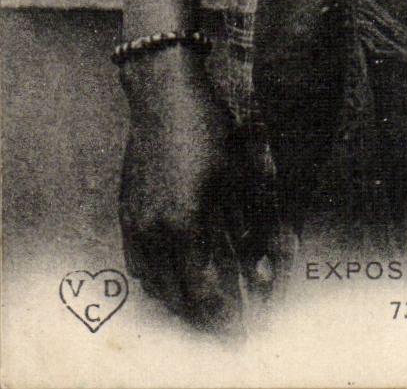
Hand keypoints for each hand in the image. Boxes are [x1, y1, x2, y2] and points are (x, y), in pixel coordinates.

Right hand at [119, 55, 272, 330]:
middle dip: (196, 313)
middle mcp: (152, 232)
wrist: (164, 96)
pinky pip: (136, 259)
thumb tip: (265, 266)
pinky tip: (174, 265)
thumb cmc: (208, 130)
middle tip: (220, 319)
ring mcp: (133, 222)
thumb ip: (252, 227)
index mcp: (183, 226)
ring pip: (150, 281)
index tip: (237, 326)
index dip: (219, 314)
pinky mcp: (125, 210)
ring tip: (199, 296)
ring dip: (173, 295)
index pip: (199, 291)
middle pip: (171, 294)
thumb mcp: (239, 176)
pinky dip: (154, 274)